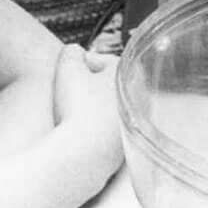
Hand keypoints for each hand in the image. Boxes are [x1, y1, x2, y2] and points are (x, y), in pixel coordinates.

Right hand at [51, 43, 123, 178]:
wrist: (85, 155)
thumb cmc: (78, 108)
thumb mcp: (68, 69)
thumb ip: (71, 53)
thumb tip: (74, 52)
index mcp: (130, 73)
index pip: (104, 62)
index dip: (81, 65)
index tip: (67, 73)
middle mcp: (140, 96)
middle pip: (107, 86)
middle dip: (88, 87)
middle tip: (69, 93)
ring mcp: (134, 122)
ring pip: (107, 108)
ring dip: (91, 108)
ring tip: (72, 114)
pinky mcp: (127, 144)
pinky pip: (105, 131)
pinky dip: (93, 129)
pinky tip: (80, 132)